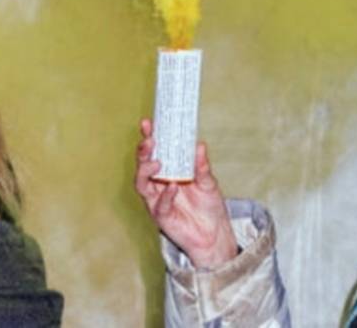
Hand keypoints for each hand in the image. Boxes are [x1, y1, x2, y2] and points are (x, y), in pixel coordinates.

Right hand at [135, 121, 238, 268]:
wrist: (214, 233)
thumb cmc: (208, 205)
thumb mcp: (208, 181)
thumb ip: (202, 165)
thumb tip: (199, 145)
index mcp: (169, 171)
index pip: (156, 151)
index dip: (150, 137)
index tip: (148, 122)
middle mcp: (159, 183)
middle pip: (143, 164)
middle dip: (144, 151)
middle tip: (150, 140)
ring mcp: (158, 199)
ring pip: (141, 183)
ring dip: (146, 170)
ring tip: (157, 162)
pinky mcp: (161, 216)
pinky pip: (159, 204)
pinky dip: (165, 195)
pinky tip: (173, 187)